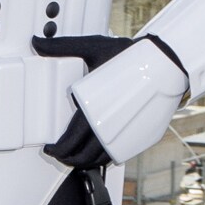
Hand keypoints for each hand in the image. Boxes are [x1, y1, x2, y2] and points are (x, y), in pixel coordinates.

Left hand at [59, 38, 188, 166]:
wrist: (168, 62)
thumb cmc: (131, 55)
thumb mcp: (93, 48)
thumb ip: (62, 47)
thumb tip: (37, 42)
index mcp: (94, 110)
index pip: (70, 141)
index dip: (57, 149)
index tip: (51, 148)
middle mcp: (110, 128)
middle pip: (83, 157)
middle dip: (68, 159)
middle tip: (61, 154)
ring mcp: (128, 136)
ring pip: (101, 160)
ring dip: (86, 162)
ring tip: (77, 155)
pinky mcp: (142, 138)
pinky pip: (119, 155)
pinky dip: (106, 158)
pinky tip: (99, 151)